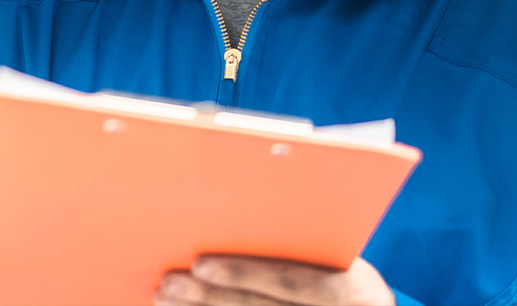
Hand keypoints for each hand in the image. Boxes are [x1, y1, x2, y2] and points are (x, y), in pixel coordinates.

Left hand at [156, 256, 394, 305]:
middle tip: (168, 283)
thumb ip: (296, 241)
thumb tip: (223, 220)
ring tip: (164, 299)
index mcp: (352, 291)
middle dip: (210, 298)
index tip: (200, 263)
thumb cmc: (343, 271)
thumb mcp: (338, 256)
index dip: (245, 274)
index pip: (292, 283)